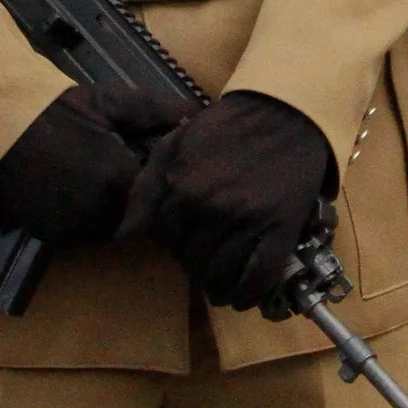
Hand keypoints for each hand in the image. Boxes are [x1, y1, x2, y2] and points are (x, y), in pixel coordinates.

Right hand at [0, 82, 185, 252]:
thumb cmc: (56, 110)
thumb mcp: (110, 102)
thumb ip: (158, 111)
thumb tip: (198, 118)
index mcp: (121, 180)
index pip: (159, 194)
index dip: (156, 180)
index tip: (144, 160)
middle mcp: (102, 214)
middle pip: (137, 214)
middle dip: (134, 195)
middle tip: (117, 166)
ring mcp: (75, 230)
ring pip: (111, 227)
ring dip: (111, 209)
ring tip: (94, 176)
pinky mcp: (54, 238)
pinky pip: (83, 233)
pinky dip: (84, 217)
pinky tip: (72, 189)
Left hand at [124, 91, 333, 309]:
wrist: (284, 112)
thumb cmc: (226, 127)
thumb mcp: (174, 145)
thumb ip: (146, 189)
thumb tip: (124, 235)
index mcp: (182, 188)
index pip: (165, 239)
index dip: (174, 244)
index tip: (186, 240)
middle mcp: (211, 208)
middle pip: (191, 261)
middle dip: (195, 265)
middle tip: (207, 257)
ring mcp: (247, 221)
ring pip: (221, 275)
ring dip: (218, 284)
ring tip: (222, 279)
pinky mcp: (280, 230)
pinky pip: (259, 278)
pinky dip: (248, 294)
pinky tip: (243, 295)